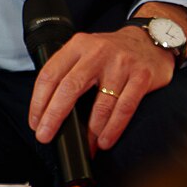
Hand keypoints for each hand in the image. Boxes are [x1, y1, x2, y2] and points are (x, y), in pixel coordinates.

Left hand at [28, 27, 175, 151]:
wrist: (150, 41)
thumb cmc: (112, 52)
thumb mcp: (85, 51)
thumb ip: (68, 71)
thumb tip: (49, 109)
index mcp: (78, 45)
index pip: (50, 74)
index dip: (39, 101)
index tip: (35, 121)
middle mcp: (97, 53)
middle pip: (70, 88)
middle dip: (54, 116)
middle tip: (45, 135)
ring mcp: (121, 64)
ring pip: (100, 104)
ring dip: (90, 131)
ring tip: (84, 146)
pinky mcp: (141, 77)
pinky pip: (124, 108)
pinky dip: (113, 128)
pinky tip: (105, 141)